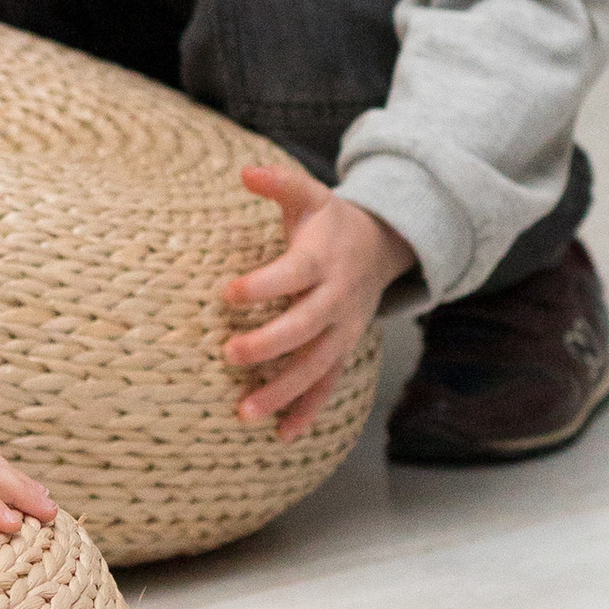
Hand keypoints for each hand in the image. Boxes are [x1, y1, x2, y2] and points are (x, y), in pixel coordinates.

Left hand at [221, 163, 413, 437]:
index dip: (262, 285)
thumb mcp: (309, 196)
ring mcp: (343, 331)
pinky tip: (281, 436)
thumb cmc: (329, 222)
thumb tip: (245, 171)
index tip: (227, 293)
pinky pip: (328, 386)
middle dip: (269, 345)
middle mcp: (335, 300)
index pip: (292, 275)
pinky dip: (307, 412)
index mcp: (321, 261)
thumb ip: (279, 183)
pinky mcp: (343, 350)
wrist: (382, 247)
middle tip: (229, 355)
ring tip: (244, 415)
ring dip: (283, 394)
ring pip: (316, 368)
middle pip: (304, 328)